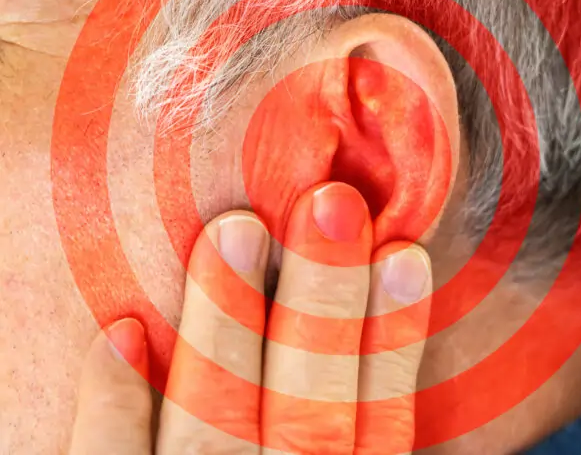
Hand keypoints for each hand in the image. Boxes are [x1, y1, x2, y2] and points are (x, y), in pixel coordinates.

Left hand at [69, 182, 432, 453]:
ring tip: (235, 230)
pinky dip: (115, 406)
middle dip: (324, 307)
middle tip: (331, 207)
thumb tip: (369, 335)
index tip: (406, 254)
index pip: (381, 426)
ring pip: (216, 427)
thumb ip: (349, 438)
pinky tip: (122, 332)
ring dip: (227, 326)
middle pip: (312, 416)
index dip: (396, 339)